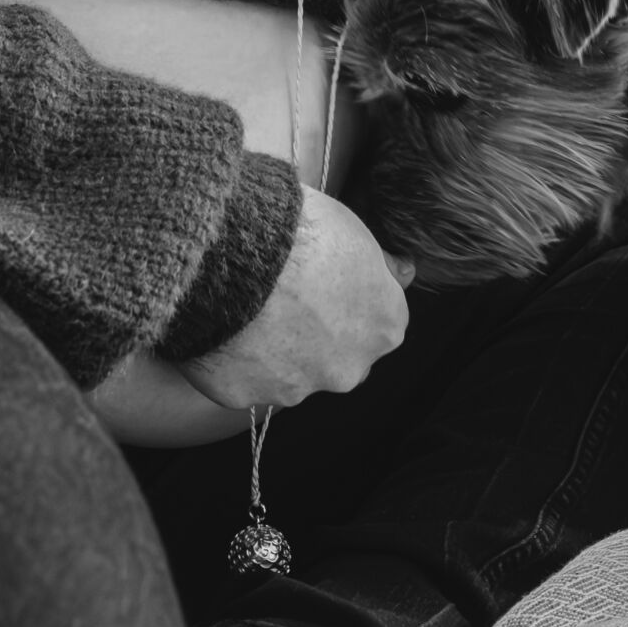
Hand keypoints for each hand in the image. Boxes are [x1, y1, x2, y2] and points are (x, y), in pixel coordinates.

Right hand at [177, 185, 412, 410]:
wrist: (232, 251)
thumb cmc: (299, 233)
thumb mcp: (355, 230)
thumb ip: (381, 265)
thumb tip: (404, 272)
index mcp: (384, 328)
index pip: (379, 323)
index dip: (353, 301)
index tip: (329, 282)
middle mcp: (348, 368)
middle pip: (339, 357)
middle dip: (318, 336)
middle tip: (288, 297)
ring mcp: (297, 387)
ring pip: (291, 374)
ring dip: (275, 350)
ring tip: (248, 306)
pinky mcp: (246, 395)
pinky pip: (243, 380)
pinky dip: (235, 360)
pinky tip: (223, 324)